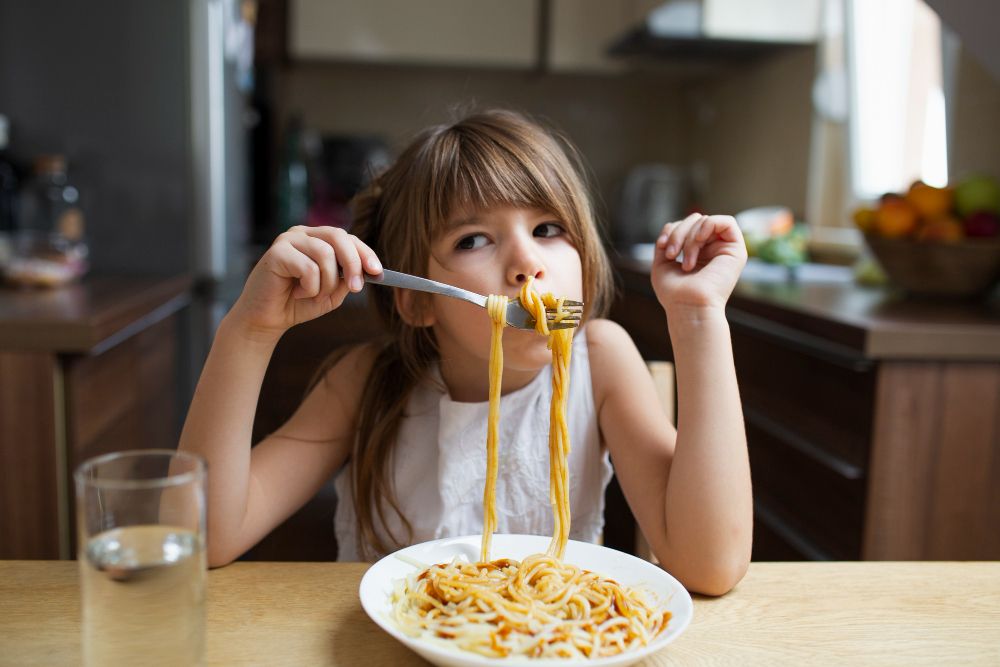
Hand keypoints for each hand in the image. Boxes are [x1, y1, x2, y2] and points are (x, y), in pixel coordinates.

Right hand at [229, 226, 381, 339]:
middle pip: (339, 236)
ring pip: (325, 254)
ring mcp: (288, 240)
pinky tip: (298, 293)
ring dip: (327, 283)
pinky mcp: (276, 252)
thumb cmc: (299, 303)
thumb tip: (367, 271)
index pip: (348, 238)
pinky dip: (310, 287)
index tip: (378, 272)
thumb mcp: (332, 293)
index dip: (365, 253)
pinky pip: (308, 268)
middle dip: (353, 263)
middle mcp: (304, 234)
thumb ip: (347, 279)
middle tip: (356, 288)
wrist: (267, 319)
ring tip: (314, 295)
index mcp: (318, 239)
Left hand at [651, 213, 747, 312]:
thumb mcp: (662, 263)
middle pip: (695, 220)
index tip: (662, 246)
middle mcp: (712, 250)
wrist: (688, 307)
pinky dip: (708, 226)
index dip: (672, 230)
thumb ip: (667, 241)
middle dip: (679, 232)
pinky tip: (699, 240)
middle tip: (672, 254)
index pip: (686, 225)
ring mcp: (724, 250)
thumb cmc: (674, 293)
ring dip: (689, 236)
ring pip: (706, 221)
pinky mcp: (737, 251)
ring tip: (685, 260)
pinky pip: (726, 222)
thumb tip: (671, 225)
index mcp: (697, 253)